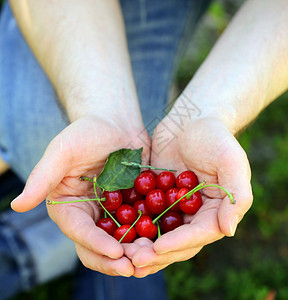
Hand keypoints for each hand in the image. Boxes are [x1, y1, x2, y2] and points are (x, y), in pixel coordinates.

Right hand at [11, 115, 149, 276]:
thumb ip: (43, 177)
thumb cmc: (86, 132)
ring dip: (137, 251)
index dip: (96, 245)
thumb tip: (17, 205)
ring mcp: (114, 213)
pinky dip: (153, 234)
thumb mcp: (63, 150)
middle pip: (101, 246)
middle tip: (137, 265)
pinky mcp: (134, 206)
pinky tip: (166, 238)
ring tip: (155, 255)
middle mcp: (90, 216)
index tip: (116, 252)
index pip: (79, 232)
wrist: (115, 123)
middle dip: (117, 259)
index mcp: (69, 207)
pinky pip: (143, 225)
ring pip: (124, 241)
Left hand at [124, 116, 252, 276]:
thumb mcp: (231, 160)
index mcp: (215, 211)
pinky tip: (114, 232)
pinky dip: (131, 226)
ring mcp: (174, 208)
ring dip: (141, 246)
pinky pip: (143, 215)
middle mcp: (194, 215)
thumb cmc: (214, 136)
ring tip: (121, 253)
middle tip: (133, 260)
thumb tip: (228, 230)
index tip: (157, 249)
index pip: (198, 235)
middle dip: (156, 253)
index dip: (178, 244)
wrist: (190, 120)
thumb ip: (237, 195)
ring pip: (157, 234)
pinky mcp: (156, 198)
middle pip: (176, 242)